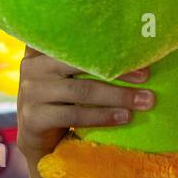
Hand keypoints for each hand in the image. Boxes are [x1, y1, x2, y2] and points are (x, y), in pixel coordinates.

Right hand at [16, 47, 155, 177]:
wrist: (36, 137)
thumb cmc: (61, 99)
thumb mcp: (66, 74)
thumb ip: (83, 57)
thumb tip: (135, 47)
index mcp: (42, 49)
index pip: (77, 40)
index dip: (108, 43)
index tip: (137, 48)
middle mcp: (33, 66)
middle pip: (81, 64)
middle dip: (118, 70)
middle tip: (146, 76)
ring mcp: (31, 92)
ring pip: (82, 91)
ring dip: (117, 96)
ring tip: (143, 101)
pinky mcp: (33, 118)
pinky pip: (75, 115)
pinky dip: (103, 116)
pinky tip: (124, 117)